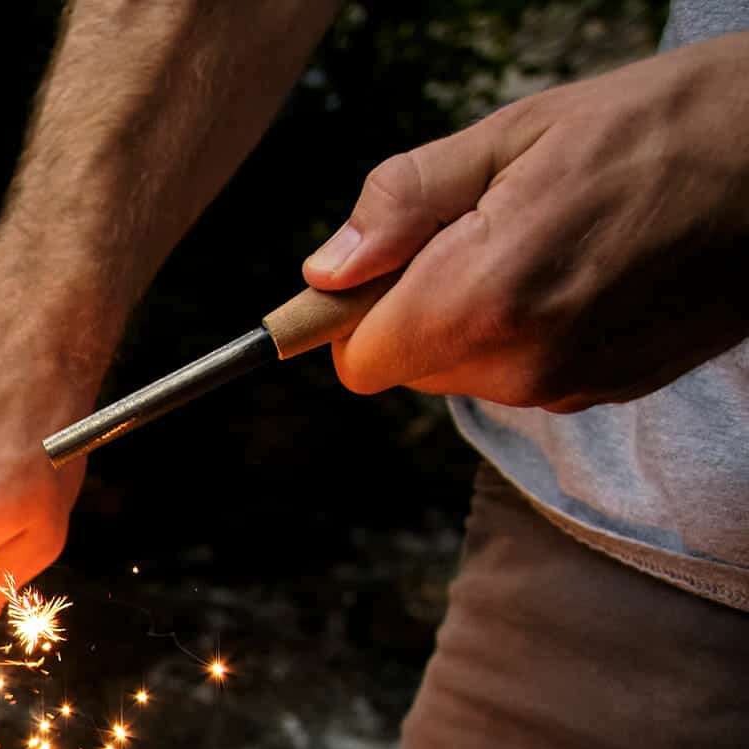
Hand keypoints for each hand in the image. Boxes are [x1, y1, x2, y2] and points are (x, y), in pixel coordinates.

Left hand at [302, 33, 748, 411]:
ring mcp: (568, 389)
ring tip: (546, 239)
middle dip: (421, 305)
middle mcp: (521, 365)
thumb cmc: (655, 126)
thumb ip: (401, 207)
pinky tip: (583, 270)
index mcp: (483, 299)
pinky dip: (529, 332)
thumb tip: (322, 272)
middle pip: (410, 366)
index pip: (359, 360)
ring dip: (478, 317)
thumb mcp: (511, 136)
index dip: (356, 311)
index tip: (384, 263)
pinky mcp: (604, 393)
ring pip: (467, 372)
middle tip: (482, 226)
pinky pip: (522, 375)